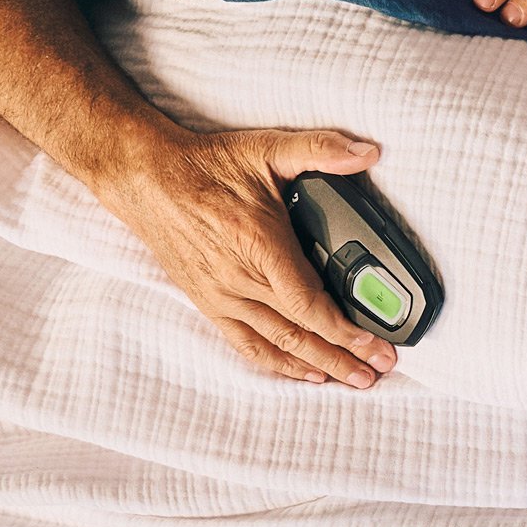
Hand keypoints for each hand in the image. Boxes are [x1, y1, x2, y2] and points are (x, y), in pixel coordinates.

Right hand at [103, 123, 397, 387]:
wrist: (147, 180)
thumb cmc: (206, 165)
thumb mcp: (266, 147)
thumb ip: (320, 149)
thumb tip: (368, 153)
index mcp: (259, 242)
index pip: (308, 301)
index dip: (344, 329)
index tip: (375, 342)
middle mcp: (239, 278)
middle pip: (300, 332)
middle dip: (345, 355)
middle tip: (379, 370)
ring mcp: (222, 296)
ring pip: (278, 344)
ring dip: (319, 366)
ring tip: (353, 379)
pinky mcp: (209, 304)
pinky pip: (247, 345)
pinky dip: (279, 364)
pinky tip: (307, 372)